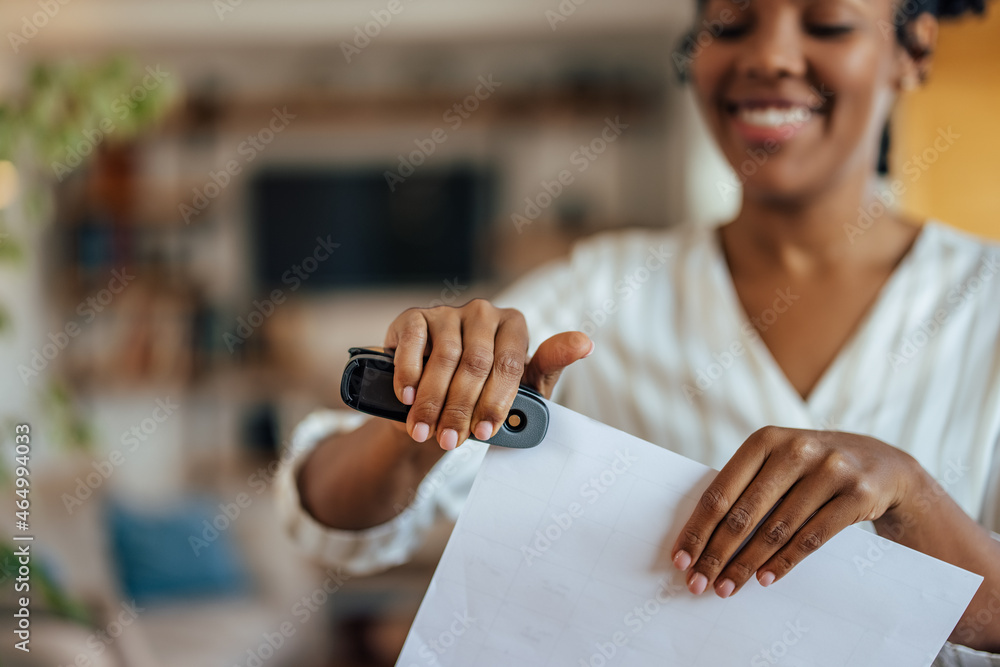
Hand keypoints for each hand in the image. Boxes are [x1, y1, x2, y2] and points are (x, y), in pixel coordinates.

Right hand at [384, 299, 592, 450]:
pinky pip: (413, 343)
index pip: (509, 364)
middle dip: (461, 408)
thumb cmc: (487, 392)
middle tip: (451, 441)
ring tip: (425, 431)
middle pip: (475, 363)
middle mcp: (483, 312)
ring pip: (444, 358)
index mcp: (514, 325)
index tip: (486, 433)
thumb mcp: (523, 387)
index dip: (496, 402)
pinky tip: (407, 398)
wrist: (438, 399)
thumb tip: (585, 342)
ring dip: (432, 401)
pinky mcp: (414, 316)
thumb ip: (551, 365)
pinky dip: (408, 373)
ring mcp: (448, 312)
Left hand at [671, 427, 918, 597]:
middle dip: (717, 554)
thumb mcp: (779, 462)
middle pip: (744, 514)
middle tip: (699, 582)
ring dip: (747, 565)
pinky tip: (764, 579)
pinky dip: (784, 563)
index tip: (681, 558)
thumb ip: (745, 488)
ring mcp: (830, 470)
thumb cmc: (812, 468)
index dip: (698, 528)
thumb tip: (701, 537)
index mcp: (765, 440)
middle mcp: (796, 450)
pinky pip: (812, 538)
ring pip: (776, 530)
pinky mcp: (857, 494)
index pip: (720, 491)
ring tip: (727, 587)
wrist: (883, 465)